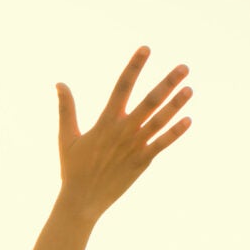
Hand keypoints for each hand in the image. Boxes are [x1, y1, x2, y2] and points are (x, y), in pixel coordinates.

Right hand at [54, 47, 191, 220]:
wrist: (81, 201)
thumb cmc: (72, 169)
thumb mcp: (66, 137)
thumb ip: (66, 109)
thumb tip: (59, 83)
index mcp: (105, 121)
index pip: (122, 87)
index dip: (134, 66)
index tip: (146, 48)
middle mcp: (122, 131)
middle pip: (149, 101)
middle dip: (167, 82)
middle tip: (184, 67)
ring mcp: (134, 146)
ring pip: (160, 121)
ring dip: (176, 104)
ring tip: (190, 88)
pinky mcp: (142, 162)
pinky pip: (162, 144)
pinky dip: (175, 132)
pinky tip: (188, 120)